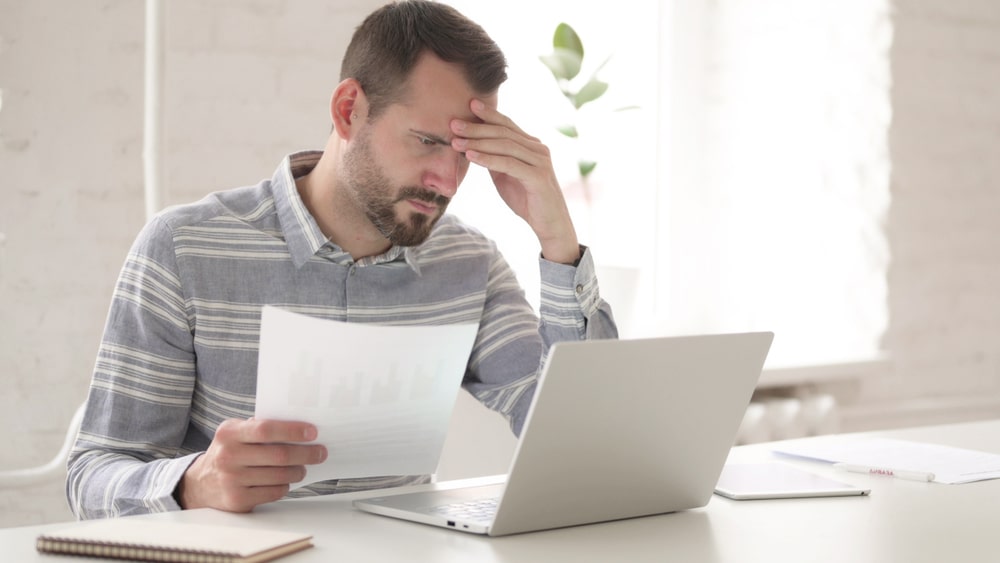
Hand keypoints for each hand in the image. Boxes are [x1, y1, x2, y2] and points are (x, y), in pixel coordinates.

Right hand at [176, 418, 327, 512]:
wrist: (199, 483)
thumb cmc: (228, 452)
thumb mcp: (235, 433)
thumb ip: (260, 427)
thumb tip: (299, 428)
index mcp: (229, 433)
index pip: (266, 429)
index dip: (292, 431)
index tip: (313, 433)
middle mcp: (228, 456)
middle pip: (279, 455)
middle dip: (306, 454)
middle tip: (320, 452)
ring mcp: (231, 480)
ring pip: (280, 476)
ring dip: (298, 471)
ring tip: (302, 467)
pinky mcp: (237, 500)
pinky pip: (273, 492)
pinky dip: (284, 486)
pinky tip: (284, 481)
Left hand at [451, 99, 579, 263]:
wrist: (549, 224)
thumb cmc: (527, 200)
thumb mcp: (506, 175)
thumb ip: (494, 159)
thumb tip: (473, 145)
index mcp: (531, 145)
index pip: (507, 125)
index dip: (489, 114)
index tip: (469, 105)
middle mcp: (538, 149)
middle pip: (503, 133)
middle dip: (477, 128)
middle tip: (453, 124)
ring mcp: (540, 161)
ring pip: (505, 146)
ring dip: (478, 143)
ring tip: (456, 142)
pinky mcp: (538, 177)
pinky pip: (509, 164)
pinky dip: (488, 159)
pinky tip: (471, 156)